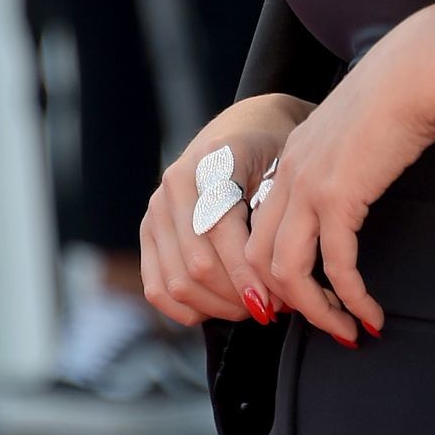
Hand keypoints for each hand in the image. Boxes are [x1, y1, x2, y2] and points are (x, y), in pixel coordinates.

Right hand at [140, 91, 313, 328]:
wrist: (248, 126)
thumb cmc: (276, 150)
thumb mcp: (286, 169)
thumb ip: (276, 217)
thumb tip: (276, 284)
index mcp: (212, 161)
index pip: (221, 232)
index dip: (247, 274)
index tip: (277, 301)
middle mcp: (175, 184)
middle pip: (197, 265)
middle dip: (237, 297)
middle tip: (271, 308)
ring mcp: (157, 207)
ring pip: (176, 283)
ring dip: (216, 307)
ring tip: (250, 306)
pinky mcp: (148, 229)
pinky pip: (156, 286)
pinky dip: (186, 308)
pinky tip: (218, 306)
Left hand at [244, 1, 434, 345]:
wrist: (418, 69)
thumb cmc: (403, 91)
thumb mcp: (358, 129)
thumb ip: (348, 158)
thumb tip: (362, 178)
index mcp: (293, 156)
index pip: (262, 229)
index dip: (277, 272)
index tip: (307, 297)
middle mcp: (289, 173)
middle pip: (261, 258)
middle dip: (289, 303)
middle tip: (324, 324)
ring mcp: (308, 185)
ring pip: (287, 271)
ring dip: (318, 311)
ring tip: (348, 330)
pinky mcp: (337, 196)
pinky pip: (335, 266)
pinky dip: (351, 298)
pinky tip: (371, 312)